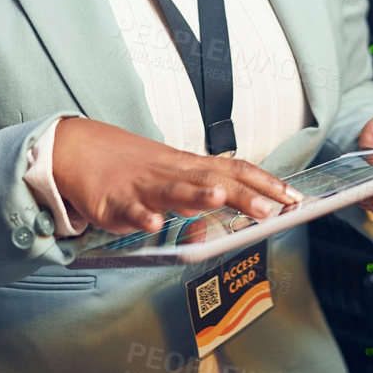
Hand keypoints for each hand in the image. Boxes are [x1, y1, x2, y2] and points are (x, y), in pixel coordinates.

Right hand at [51, 118, 301, 234]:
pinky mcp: (113, 202)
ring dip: (195, 195)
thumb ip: (206, 191)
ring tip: (218, 199)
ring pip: (172, 191)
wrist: (78, 148)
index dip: (265, 183)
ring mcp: (142, 187)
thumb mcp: (174, 173)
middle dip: (243, 193)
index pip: (234, 170)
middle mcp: (170, 173)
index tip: (294, 197)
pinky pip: (128, 210)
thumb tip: (244, 206)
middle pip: (211, 180)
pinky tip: (151, 224)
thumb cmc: (133, 166)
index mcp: (188, 167)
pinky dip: (139, 216)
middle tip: (272, 206)